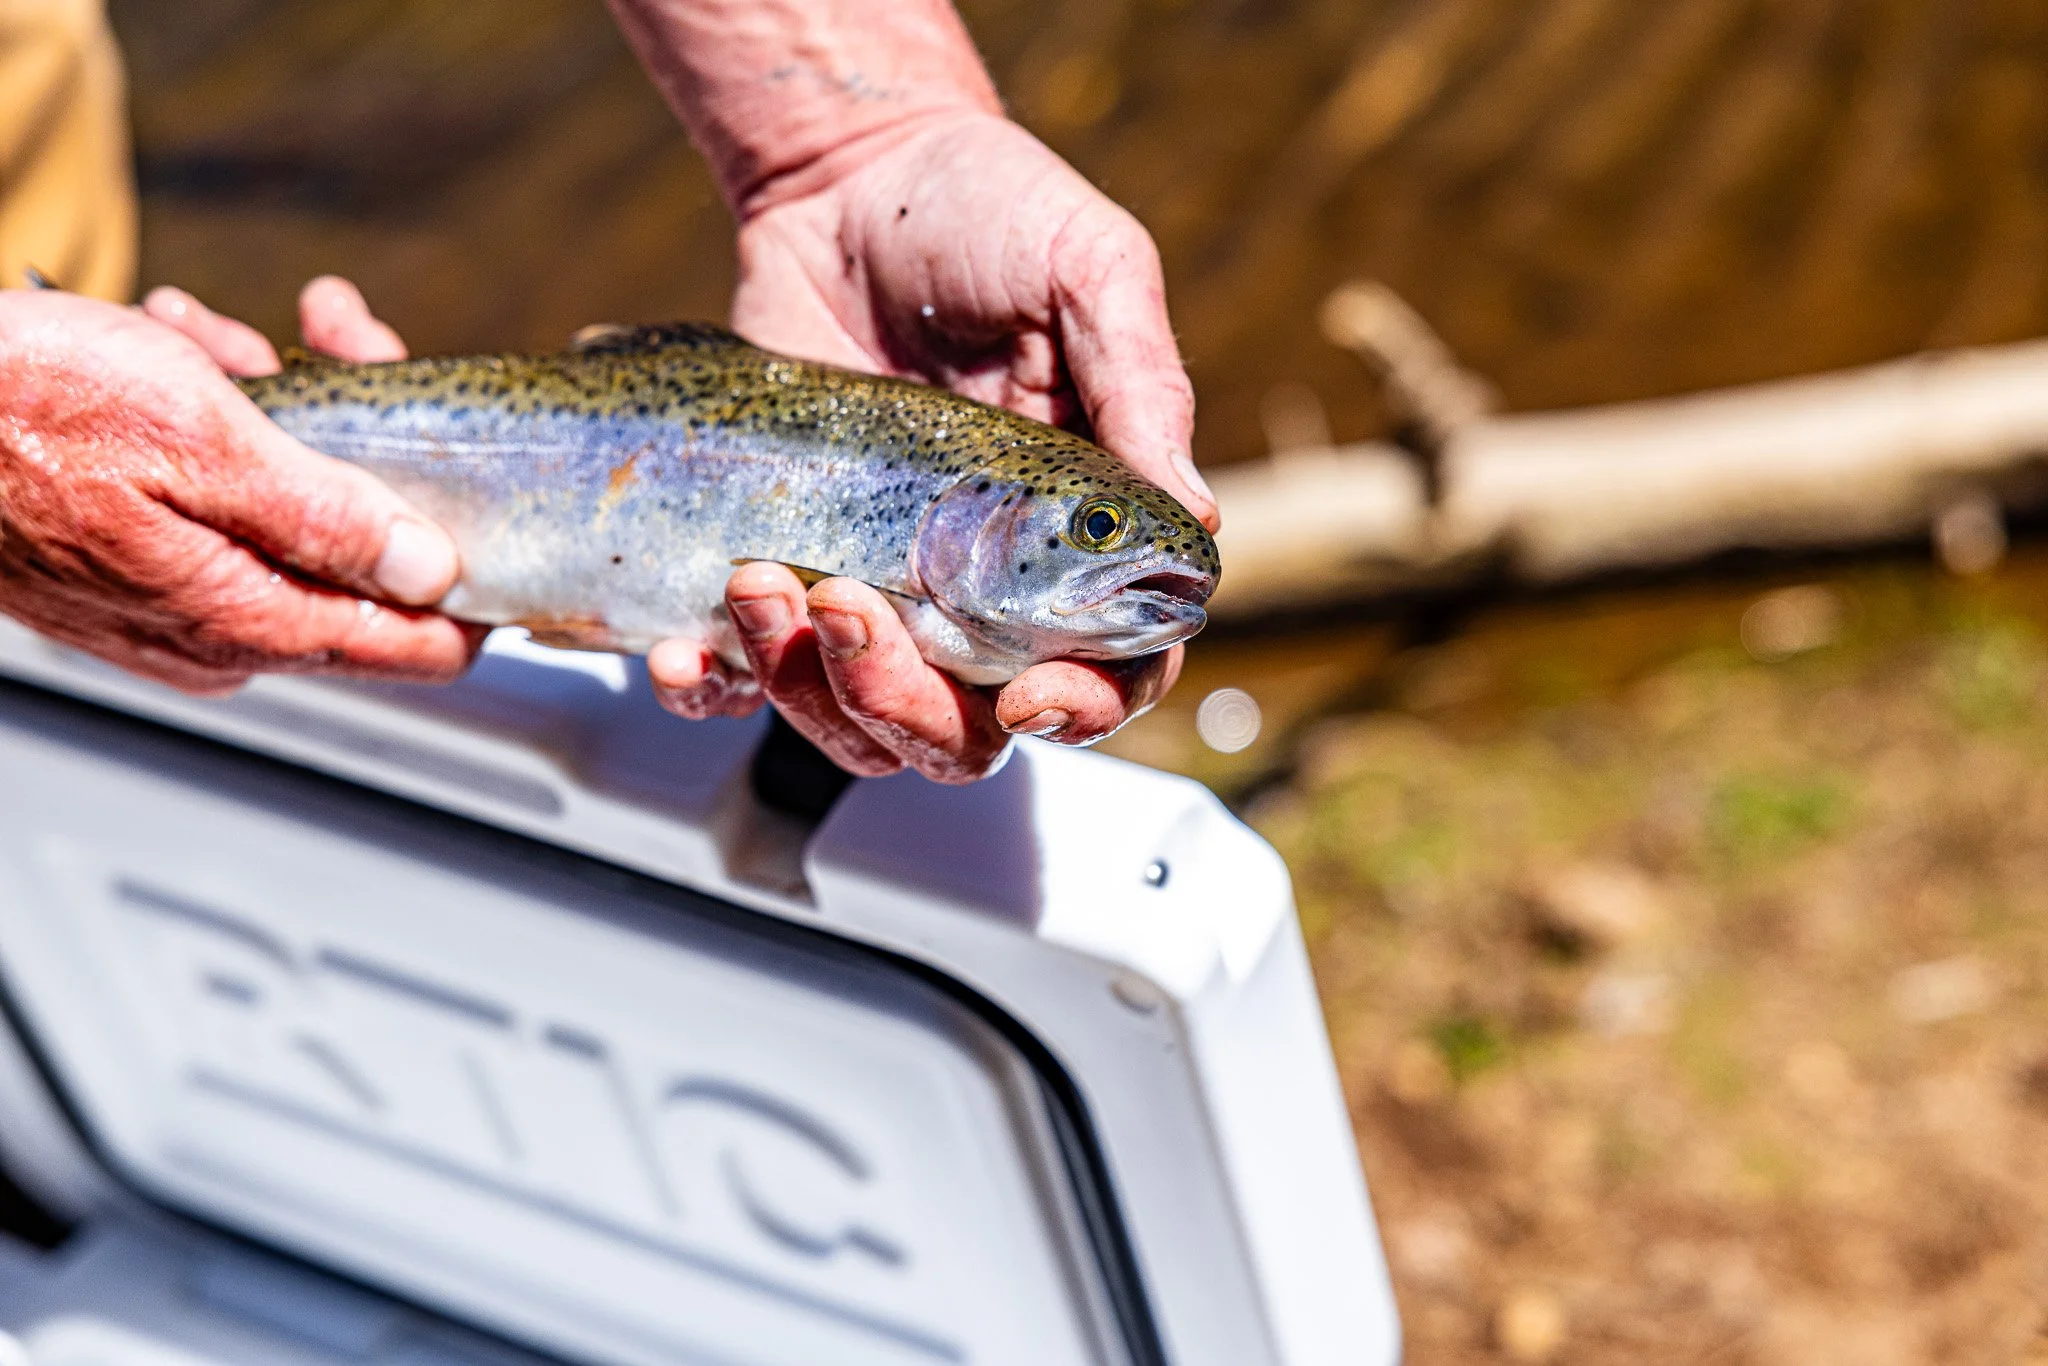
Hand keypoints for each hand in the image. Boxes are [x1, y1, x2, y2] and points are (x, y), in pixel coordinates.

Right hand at [0, 280, 476, 695]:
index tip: (494, 512)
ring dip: (277, 406)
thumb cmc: (13, 411)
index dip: (470, 579)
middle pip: (356, 552)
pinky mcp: (134, 559)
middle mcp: (216, 628)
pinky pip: (216, 496)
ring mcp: (172, 598)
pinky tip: (181, 349)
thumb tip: (429, 570)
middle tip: (343, 340)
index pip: (414, 644)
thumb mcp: (202, 439)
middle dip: (361, 439)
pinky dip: (216, 416)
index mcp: (246, 617)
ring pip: (285, 505)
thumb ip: (327, 515)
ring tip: (222, 334)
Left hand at [649, 111, 1209, 782]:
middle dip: (909, 707)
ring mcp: (877, 581)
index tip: (1031, 697)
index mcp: (1077, 532)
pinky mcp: (783, 564)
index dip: (1083, 707)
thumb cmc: (985, 209)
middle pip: (965, 726)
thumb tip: (1197, 520)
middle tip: (857, 611)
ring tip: (759, 581)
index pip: (1106, 668)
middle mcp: (982, 583)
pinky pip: (747, 674)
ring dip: (807, 688)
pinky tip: (684, 648)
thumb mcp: (1086, 270)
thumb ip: (1138, 388)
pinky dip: (714, 685)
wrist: (843, 173)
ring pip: (856, 722)